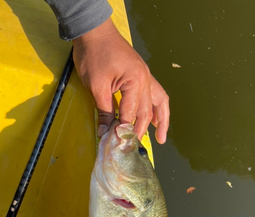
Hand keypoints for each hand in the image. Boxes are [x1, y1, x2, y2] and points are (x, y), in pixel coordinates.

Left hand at [72, 18, 168, 143]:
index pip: (130, 114)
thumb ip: (103, 110)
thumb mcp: (95, 85)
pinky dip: (156, 108)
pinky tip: (156, 119)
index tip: (117, 145)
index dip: (123, 131)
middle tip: (135, 147)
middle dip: (140, 131)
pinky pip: (154, 94)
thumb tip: (104, 132)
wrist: (94, 31)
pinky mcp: (141, 74)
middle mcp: (145, 80)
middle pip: (146, 112)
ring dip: (160, 121)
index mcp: (135, 82)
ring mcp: (145, 76)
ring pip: (157, 102)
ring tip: (161, 138)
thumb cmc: (93, 55)